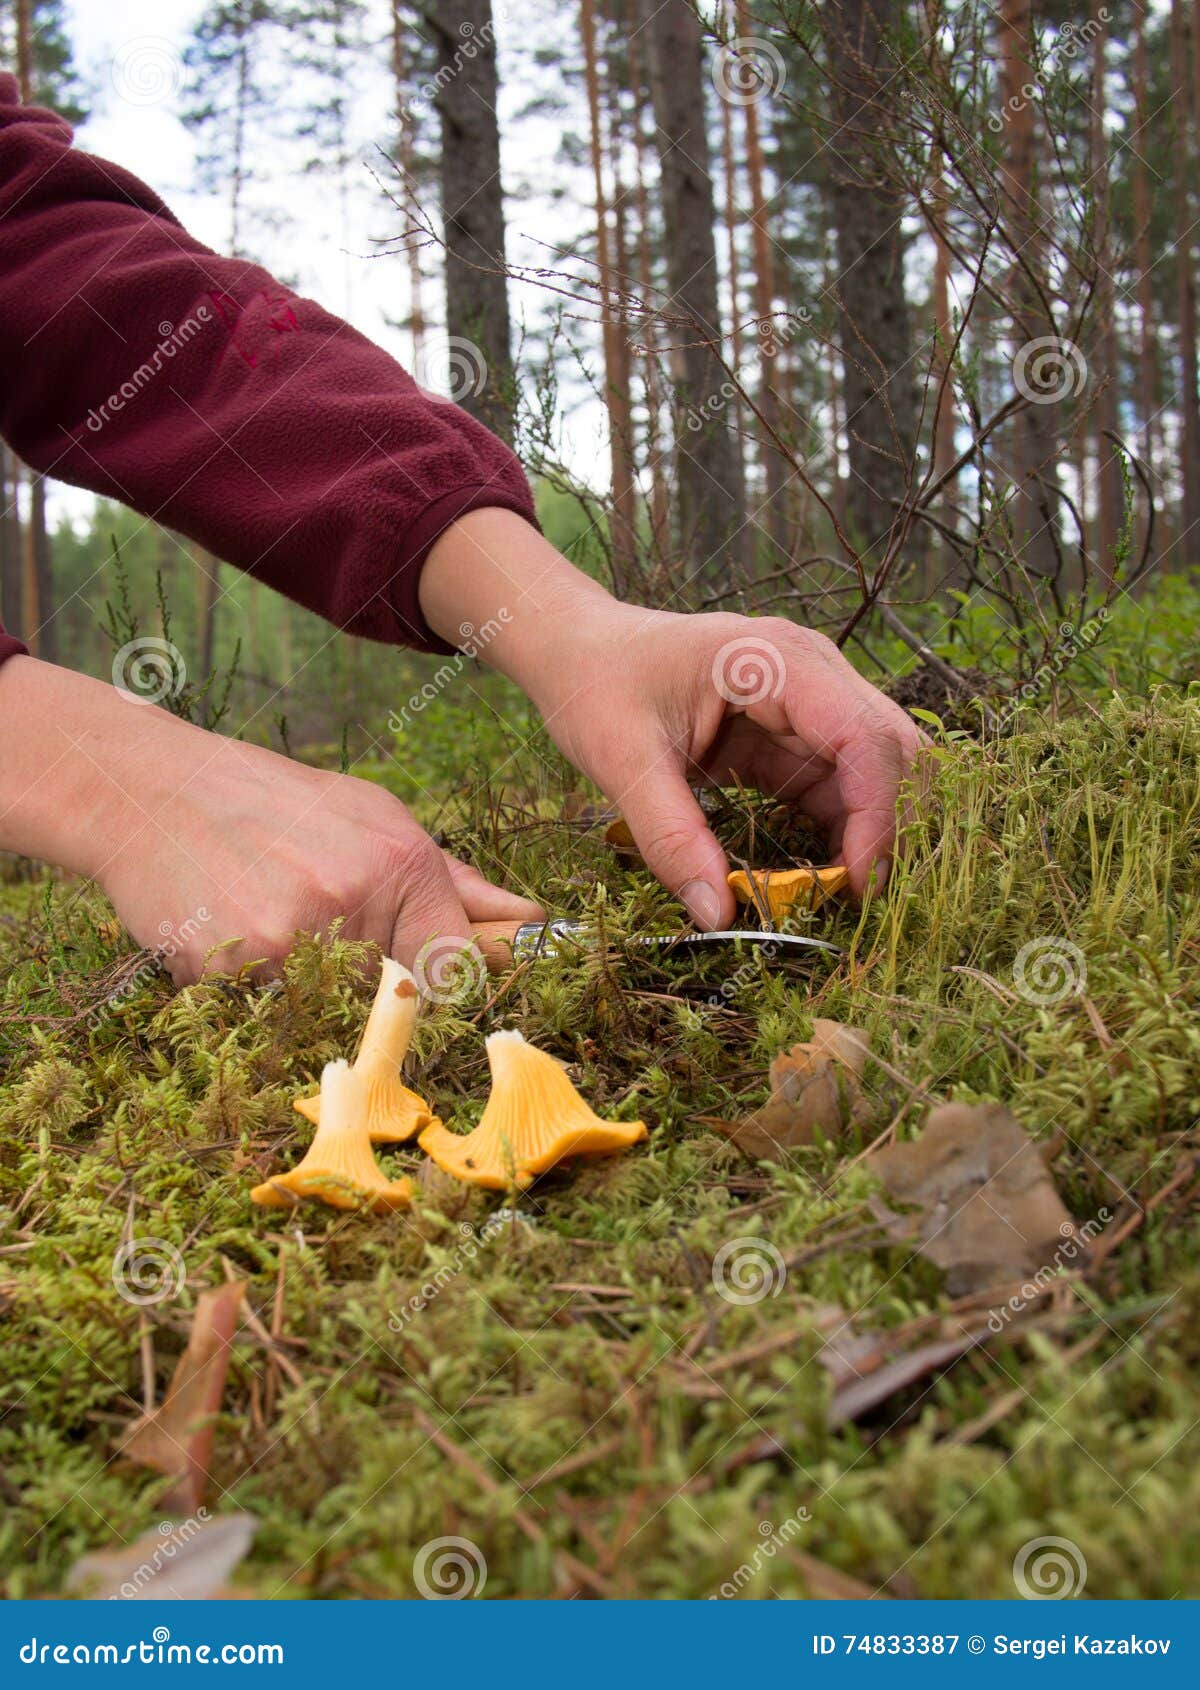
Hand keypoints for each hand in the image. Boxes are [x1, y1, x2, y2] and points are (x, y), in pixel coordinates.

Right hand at [0, 657, 541, 982]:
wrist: (156, 790)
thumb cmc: (278, 806)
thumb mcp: (377, 820)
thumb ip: (453, 883)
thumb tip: (532, 922)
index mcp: (402, 864)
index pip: (456, 970)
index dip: (436, 986)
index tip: (414, 985)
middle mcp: (355, 900)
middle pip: (390, 1002)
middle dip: (362, 989)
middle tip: (316, 941)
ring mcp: (293, 938)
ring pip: (325, 1013)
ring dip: (302, 990)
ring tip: (267, 921)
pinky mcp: (234, 967)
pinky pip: (265, 1015)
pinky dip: (250, 991)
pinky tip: (230, 931)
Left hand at [533, 604, 925, 927]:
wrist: (577, 647)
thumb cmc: (596, 686)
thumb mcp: (622, 763)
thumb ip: (670, 838)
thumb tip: (717, 914)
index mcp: (774, 660)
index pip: (863, 735)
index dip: (877, 813)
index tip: (859, 885)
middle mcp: (809, 670)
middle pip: (890, 750)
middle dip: (886, 826)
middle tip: (857, 902)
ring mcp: (809, 698)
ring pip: (874, 771)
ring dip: (866, 833)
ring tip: (835, 896)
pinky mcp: (795, 730)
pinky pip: (840, 783)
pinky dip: (840, 830)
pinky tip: (818, 876)